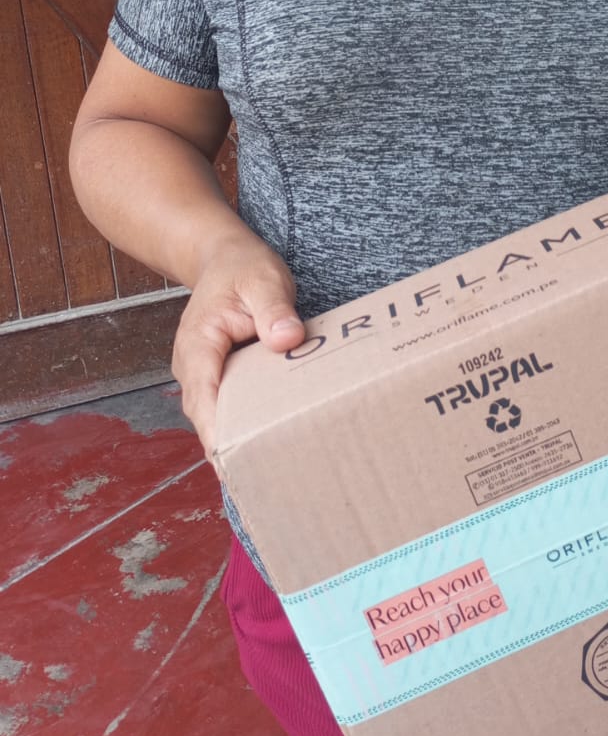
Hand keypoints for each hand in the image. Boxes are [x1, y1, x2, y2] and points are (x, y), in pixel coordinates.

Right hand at [171, 235, 304, 459]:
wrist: (222, 258)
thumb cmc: (241, 268)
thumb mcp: (263, 280)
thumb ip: (274, 308)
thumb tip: (286, 338)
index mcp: (198, 344)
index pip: (203, 396)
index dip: (216, 431)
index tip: (232, 460)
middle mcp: (193, 365)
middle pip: (208, 416)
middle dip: (229, 447)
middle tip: (262, 477)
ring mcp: (204, 374)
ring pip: (216, 417)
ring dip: (236, 440)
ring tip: (269, 471)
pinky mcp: (218, 378)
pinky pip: (227, 407)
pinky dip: (243, 424)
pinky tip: (271, 441)